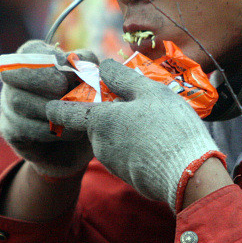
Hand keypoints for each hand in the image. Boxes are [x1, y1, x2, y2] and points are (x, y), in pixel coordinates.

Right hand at [0, 40, 96, 177]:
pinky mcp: (10, 129)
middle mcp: (13, 79)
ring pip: (19, 101)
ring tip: (76, 114)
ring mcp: (7, 104)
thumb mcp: (91, 80)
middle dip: (43, 80)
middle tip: (65, 89)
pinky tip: (70, 131)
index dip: (48, 59)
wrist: (77, 143)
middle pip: (14, 73)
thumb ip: (87, 65)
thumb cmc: (84, 103)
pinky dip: (51, 130)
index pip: (29, 51)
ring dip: (51, 108)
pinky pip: (24, 127)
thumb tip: (80, 63)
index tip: (68, 69)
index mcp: (34, 59)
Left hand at [45, 59, 223, 210]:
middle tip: (136, 102)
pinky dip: (135, 146)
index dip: (59, 106)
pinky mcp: (127, 176)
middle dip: (110, 113)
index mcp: (99, 121)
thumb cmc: (170, 126)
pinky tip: (158, 141)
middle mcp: (100, 144)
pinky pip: (126, 155)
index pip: (66, 113)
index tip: (52, 104)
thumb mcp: (149, 91)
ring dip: (125, 129)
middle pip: (97, 123)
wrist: (189, 173)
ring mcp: (113, 163)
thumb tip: (104, 66)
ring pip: (113, 138)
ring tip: (154, 122)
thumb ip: (123, 78)